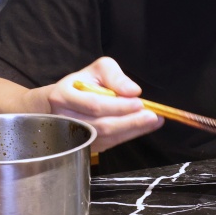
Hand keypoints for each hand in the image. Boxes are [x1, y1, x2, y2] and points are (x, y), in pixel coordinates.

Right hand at [46, 57, 162, 151]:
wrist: (64, 101)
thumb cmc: (84, 82)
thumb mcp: (99, 69)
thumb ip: (116, 76)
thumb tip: (133, 91)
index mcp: (63, 96)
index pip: (94, 104)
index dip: (118, 106)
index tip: (139, 102)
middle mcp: (64, 119)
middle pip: (100, 125)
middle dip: (129, 121)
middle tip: (152, 116)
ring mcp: (72, 135)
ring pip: (105, 137)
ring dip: (132, 130)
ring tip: (152, 121)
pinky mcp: (84, 145)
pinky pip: (108, 143)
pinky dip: (127, 136)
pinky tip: (142, 127)